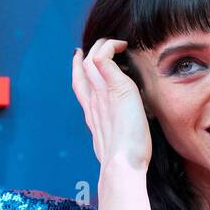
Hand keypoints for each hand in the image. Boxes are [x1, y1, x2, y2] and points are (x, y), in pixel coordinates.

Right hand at [72, 38, 152, 172]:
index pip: (80, 85)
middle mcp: (93, 101)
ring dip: (103, 45)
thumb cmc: (125, 163)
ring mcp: (101, 93)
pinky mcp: (115, 88)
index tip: (82, 56)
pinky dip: (110, 46)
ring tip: (118, 43)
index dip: (78, 68)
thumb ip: (119, 136)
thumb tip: (130, 139)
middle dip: (91, 52)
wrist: (122, 166)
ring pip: (91, 58)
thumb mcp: (118, 146)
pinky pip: (102, 57)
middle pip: (82, 68)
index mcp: (93, 114)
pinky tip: (123, 45)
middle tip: (105, 45)